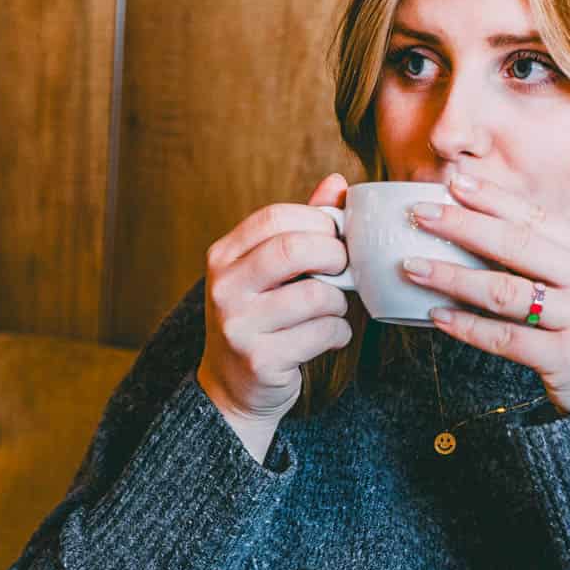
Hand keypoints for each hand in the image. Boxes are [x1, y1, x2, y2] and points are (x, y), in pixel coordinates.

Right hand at [197, 172, 351, 459]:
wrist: (233, 388)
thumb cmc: (261, 320)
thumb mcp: (269, 272)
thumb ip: (301, 228)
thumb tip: (336, 182)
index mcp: (223, 257)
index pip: (274, 218)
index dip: (316, 222)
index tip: (336, 237)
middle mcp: (224, 288)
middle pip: (293, 249)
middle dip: (334, 255)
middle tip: (345, 269)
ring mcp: (238, 326)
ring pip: (316, 295)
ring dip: (340, 301)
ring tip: (335, 309)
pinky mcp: (260, 359)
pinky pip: (322, 333)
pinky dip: (340, 332)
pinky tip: (332, 336)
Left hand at [402, 168, 569, 414]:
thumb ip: (548, 260)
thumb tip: (482, 231)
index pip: (535, 218)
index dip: (491, 199)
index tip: (452, 182)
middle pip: (516, 245)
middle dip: (462, 226)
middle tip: (419, 214)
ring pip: (504, 291)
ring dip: (452, 277)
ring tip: (412, 267)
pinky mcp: (566, 357)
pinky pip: (505, 338)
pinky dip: (467, 326)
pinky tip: (436, 316)